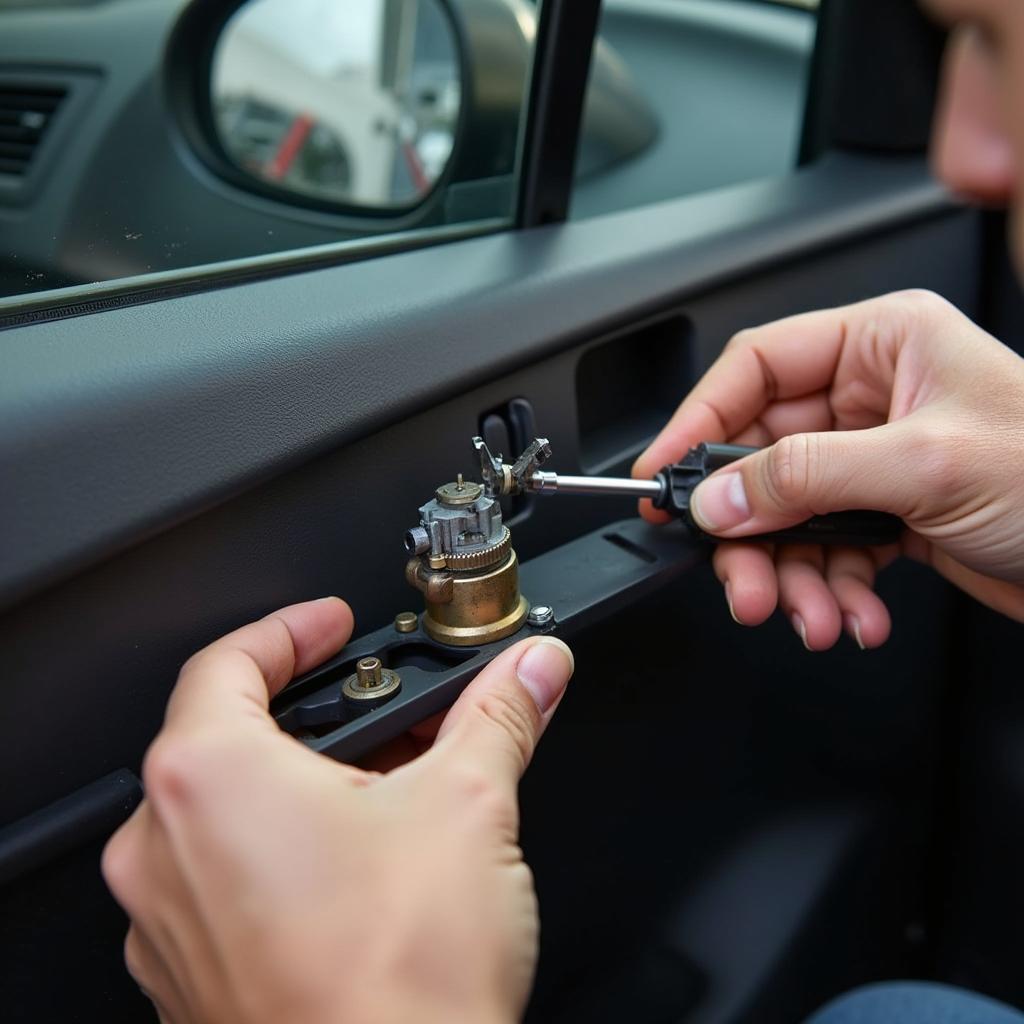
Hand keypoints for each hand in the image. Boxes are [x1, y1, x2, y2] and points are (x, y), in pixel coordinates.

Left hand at [102, 597, 573, 1023]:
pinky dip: (284, 854)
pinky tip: (355, 869)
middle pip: (230, 737)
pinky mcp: (194, 980)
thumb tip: (530, 670)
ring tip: (382, 790)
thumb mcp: (469, 806)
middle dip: (316, 713)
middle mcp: (165, 851)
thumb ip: (500, 715)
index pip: (228, 662)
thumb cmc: (398, 988)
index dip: (289, 630)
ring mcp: (170, 925)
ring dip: (303, 786)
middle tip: (377, 710)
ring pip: (228, 815)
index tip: (330, 625)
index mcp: (210, 781)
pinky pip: (226, 884)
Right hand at [633, 289, 1023, 649]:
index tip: (665, 475)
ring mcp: (877, 460)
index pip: (755, 369)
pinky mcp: (889, 515)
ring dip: (791, 576)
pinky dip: (831, 592)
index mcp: (882, 344)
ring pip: (787, 515)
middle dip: (751, 530)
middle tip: (742, 580)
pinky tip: (855, 616)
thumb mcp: (925, 464)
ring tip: (811, 616)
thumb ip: (808, 476)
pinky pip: (826, 552)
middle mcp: (873, 398)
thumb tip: (720, 496)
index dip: (700, 420)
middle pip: (763, 458)